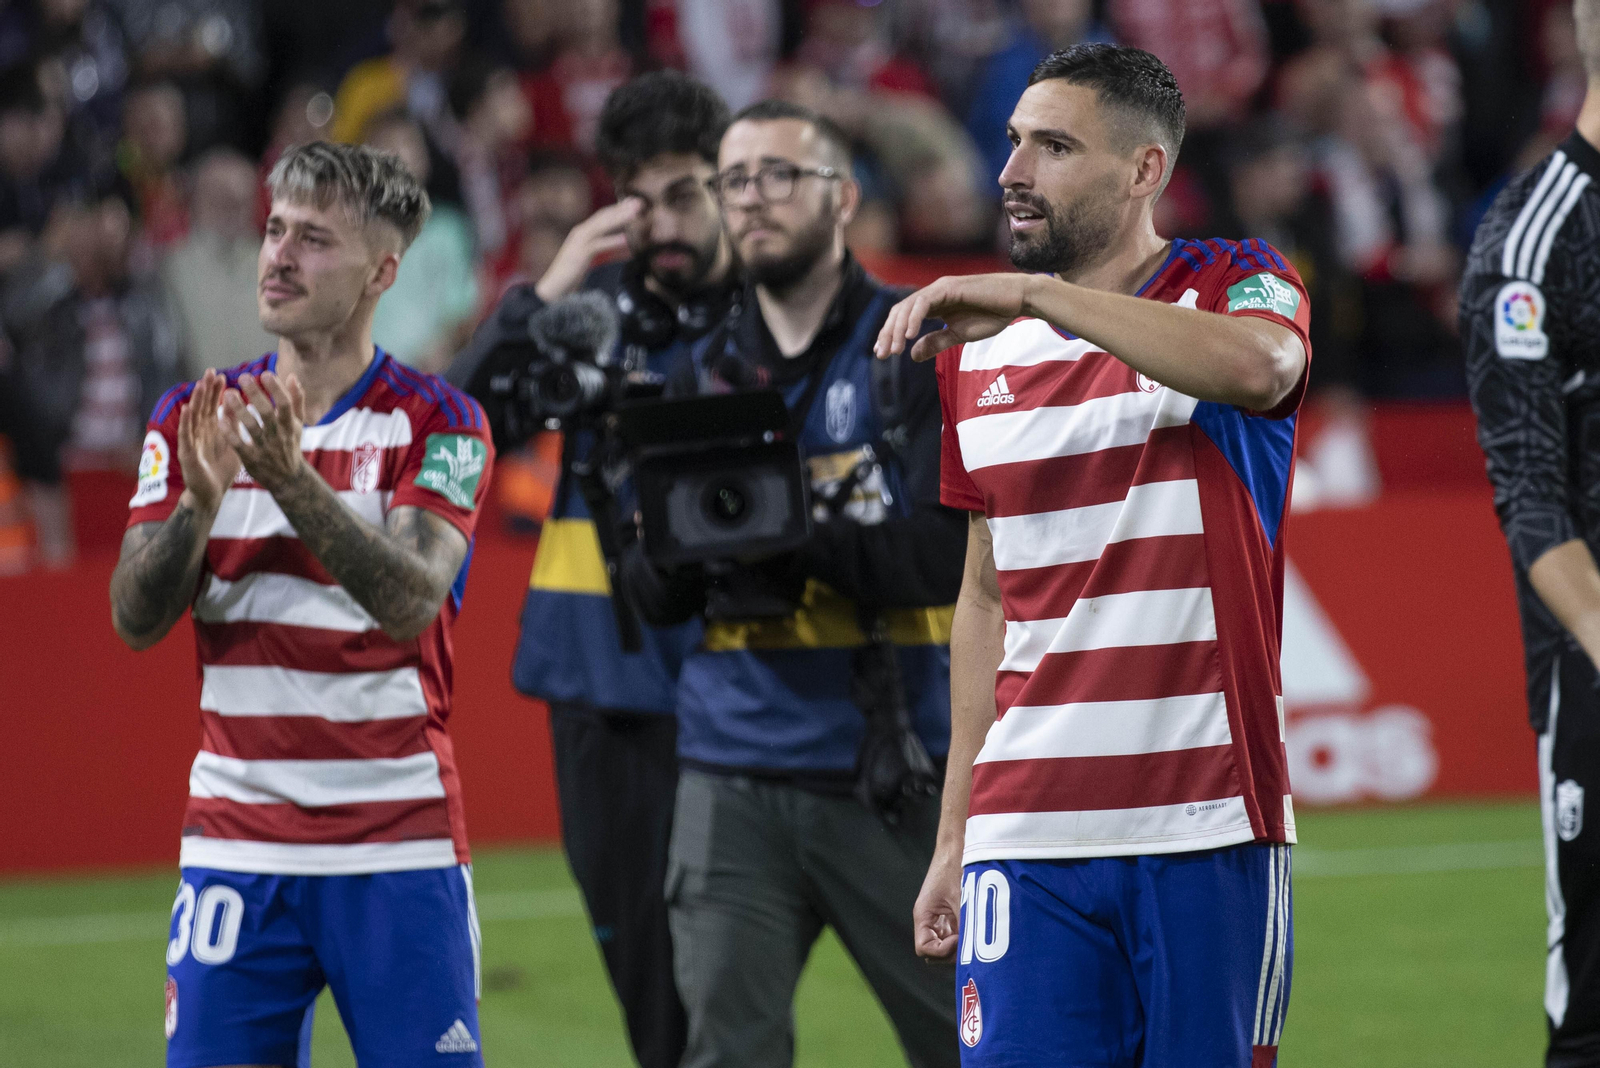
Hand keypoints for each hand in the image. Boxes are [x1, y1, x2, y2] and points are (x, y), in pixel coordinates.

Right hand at [176, 370, 240, 512]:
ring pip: (193, 418)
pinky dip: (186, 422)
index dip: (215, 392)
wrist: (212, 494)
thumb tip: (238, 403)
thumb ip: (233, 424)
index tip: (220, 376)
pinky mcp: (187, 453)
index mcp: (211, 429)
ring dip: (195, 401)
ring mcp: (191, 442)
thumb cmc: (222, 469)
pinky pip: (186, 435)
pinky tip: (187, 409)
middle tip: (209, 372)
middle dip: (205, 390)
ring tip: (199, 385)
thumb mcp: (232, 442)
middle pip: (201, 407)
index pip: (212, 406)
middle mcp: (199, 432)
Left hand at [221, 371, 307, 493]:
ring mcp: (265, 448)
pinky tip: (220, 419)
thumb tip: (293, 376)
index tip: (265, 374)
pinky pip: (239, 445)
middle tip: (243, 377)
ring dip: (239, 410)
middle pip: (267, 413)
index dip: (276, 389)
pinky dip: (230, 433)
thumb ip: (296, 400)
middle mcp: (278, 435)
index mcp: (289, 425)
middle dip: (256, 394)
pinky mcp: (251, 459)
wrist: (288, 479)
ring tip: (228, 393)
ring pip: (251, 427)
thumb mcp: (297, 424)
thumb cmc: (290, 445)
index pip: (285, 404)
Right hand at [533, 198, 642, 302]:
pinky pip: (598, 245)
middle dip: (622, 208)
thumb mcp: (589, 257)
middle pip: (604, 216)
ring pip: (602, 226)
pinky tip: (626, 239)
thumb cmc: (571, 274)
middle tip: (640, 202)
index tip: (634, 202)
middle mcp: (580, 232)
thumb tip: (622, 245)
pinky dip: (612, 241)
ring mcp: (579, 242)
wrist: (553, 288)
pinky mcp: (579, 254)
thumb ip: (603, 248)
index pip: (603, 215)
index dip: (618, 207)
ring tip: (636, 213)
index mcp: (583, 232)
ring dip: (619, 218)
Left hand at [875, 274, 1034, 362]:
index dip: (890, 334)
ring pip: (908, 306)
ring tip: (894, 349)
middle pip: (899, 311)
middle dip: (888, 333)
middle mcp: (932, 293)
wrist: (1017, 300)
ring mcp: (940, 288)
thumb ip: (936, 342)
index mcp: (933, 304)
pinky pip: (925, 302)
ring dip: (897, 329)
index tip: (882, 353)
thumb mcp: (959, 335)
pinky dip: (914, 318)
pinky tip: (910, 335)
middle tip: (881, 355)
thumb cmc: (992, 315)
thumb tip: (912, 355)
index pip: (903, 317)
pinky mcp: (949, 287)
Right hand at [912, 846, 963, 959]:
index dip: (941, 951)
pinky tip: (977, 928)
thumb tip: (974, 948)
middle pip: (934, 953)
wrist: (957, 846)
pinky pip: (955, 935)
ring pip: (945, 946)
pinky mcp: (951, 915)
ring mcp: (940, 919)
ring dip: (959, 946)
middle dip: (951, 953)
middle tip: (968, 941)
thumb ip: (964, 924)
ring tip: (974, 934)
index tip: (958, 940)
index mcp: (923, 915)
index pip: (923, 949)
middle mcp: (929, 920)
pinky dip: (965, 937)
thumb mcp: (961, 897)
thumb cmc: (954, 866)